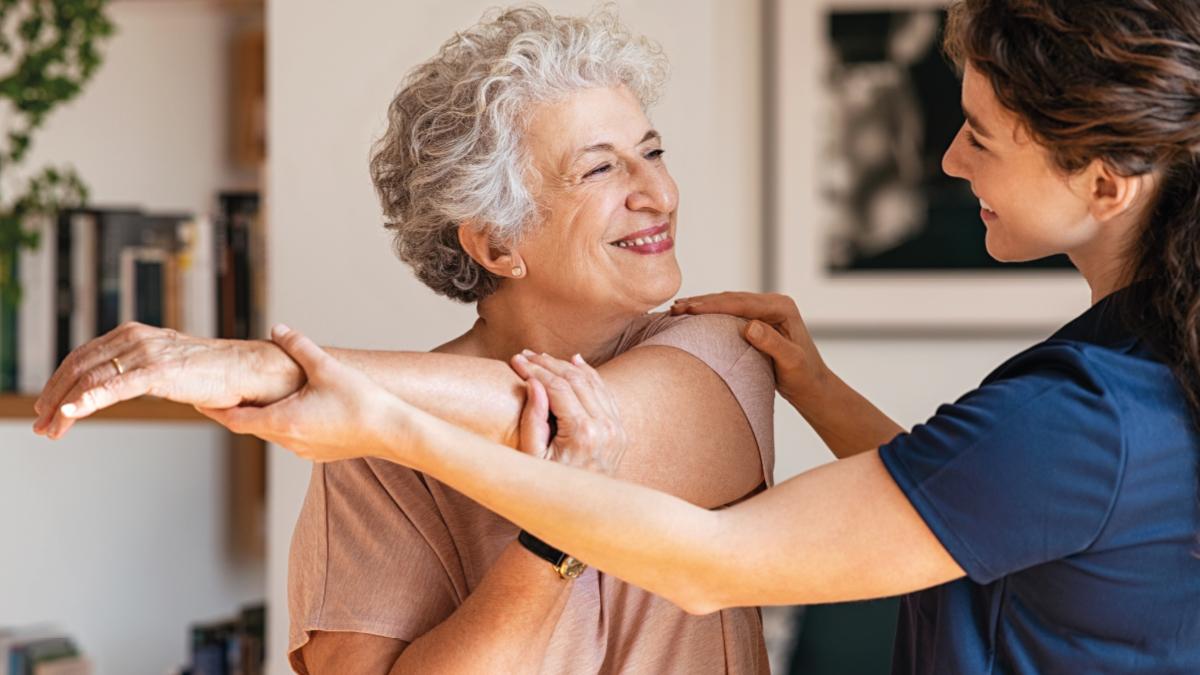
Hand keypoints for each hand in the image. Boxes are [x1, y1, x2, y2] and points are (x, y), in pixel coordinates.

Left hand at [34, 322, 303, 438]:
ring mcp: (147, 352)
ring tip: (52, 430)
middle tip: (41, 425)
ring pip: (90, 379)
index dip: (59, 383)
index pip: (82, 357)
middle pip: (79, 367)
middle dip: (54, 398)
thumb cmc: (214, 374)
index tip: (47, 408)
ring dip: (65, 407)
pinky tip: (71, 413)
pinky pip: (115, 387)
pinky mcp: (159, 370)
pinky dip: (88, 400)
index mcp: (134, 334)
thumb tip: (117, 389)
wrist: (249, 371)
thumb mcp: (166, 368)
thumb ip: (140, 371)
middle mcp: (135, 337)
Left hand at [198, 325, 401, 462]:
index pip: (234, 419)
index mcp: (282, 420)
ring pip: (274, 432)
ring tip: (262, 399)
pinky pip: (294, 438)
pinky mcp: (320, 453)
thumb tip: (278, 329)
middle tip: (225, 395)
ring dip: (265, 417)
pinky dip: (287, 423)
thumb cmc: (361, 402)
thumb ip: (298, 346)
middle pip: (252, 426)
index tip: (199, 402)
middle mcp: (288, 440)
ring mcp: (305, 450)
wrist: (393, 432)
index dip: (214, 410)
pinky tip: (299, 409)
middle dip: (238, 410)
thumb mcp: (326, 367)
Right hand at [510, 351, 627, 476]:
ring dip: (567, 366)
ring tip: (542, 358)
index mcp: (582, 433)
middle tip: (525, 355)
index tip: (516, 361)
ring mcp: (616, 429)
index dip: (535, 370)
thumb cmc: (549, 488)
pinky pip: (605, 393)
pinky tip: (575, 362)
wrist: (580, 514)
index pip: (558, 388)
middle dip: (548, 364)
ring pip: (592, 382)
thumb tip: (534, 383)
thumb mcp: (532, 458)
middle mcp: (605, 428)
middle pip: (575, 380)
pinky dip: (590, 375)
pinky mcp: (619, 430)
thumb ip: (533, 420)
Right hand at [671, 292, 828, 406]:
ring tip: (677, 309)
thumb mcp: (791, 362)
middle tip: (675, 307)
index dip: (713, 305)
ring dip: (703, 305)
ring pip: (728, 303)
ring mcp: (765, 310)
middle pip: (731, 299)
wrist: (812, 386)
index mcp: (782, 308)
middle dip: (702, 302)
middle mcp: (773, 304)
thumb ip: (773, 344)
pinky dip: (710, 313)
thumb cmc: (804, 377)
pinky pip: (730, 312)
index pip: (741, 303)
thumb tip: (749, 326)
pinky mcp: (758, 320)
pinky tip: (693, 316)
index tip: (689, 309)